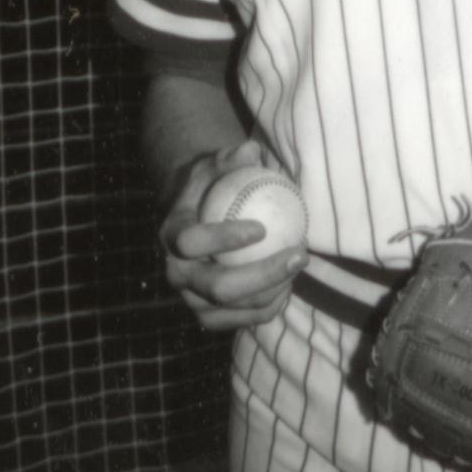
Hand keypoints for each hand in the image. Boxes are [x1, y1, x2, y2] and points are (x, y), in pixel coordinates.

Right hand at [159, 139, 308, 329]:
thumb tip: (251, 151)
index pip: (191, 243)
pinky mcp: (208, 315)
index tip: (262, 229)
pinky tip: (290, 285)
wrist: (194, 214)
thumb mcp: (218, 163)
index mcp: (172, 234)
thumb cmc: (212, 184)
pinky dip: (267, 308)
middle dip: (263, 275)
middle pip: (217, 287)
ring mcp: (190, 298)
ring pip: (231, 310)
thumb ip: (233, 158)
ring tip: (299, 267)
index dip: (224, 239)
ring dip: (271, 293)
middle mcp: (176, 271)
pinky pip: (240, 320)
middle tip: (298, 255)